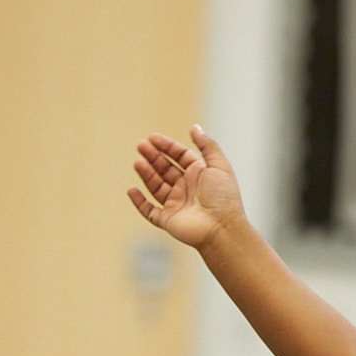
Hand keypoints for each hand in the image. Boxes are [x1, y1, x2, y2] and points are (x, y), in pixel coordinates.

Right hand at [127, 126, 244, 249]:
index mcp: (200, 175)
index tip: (152, 137)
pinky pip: (149, 211)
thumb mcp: (219, 165)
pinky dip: (139, 202)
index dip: (167, 146)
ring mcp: (177, 205)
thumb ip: (207, 145)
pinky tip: (132, 190)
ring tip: (138, 162)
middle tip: (141, 146)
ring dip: (146, 174)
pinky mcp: (168, 220)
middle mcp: (187, 189)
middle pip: (166, 169)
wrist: (222, 228)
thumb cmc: (224, 197)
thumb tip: (195, 127)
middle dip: (153, 157)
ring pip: (156, 187)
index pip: (180, 156)